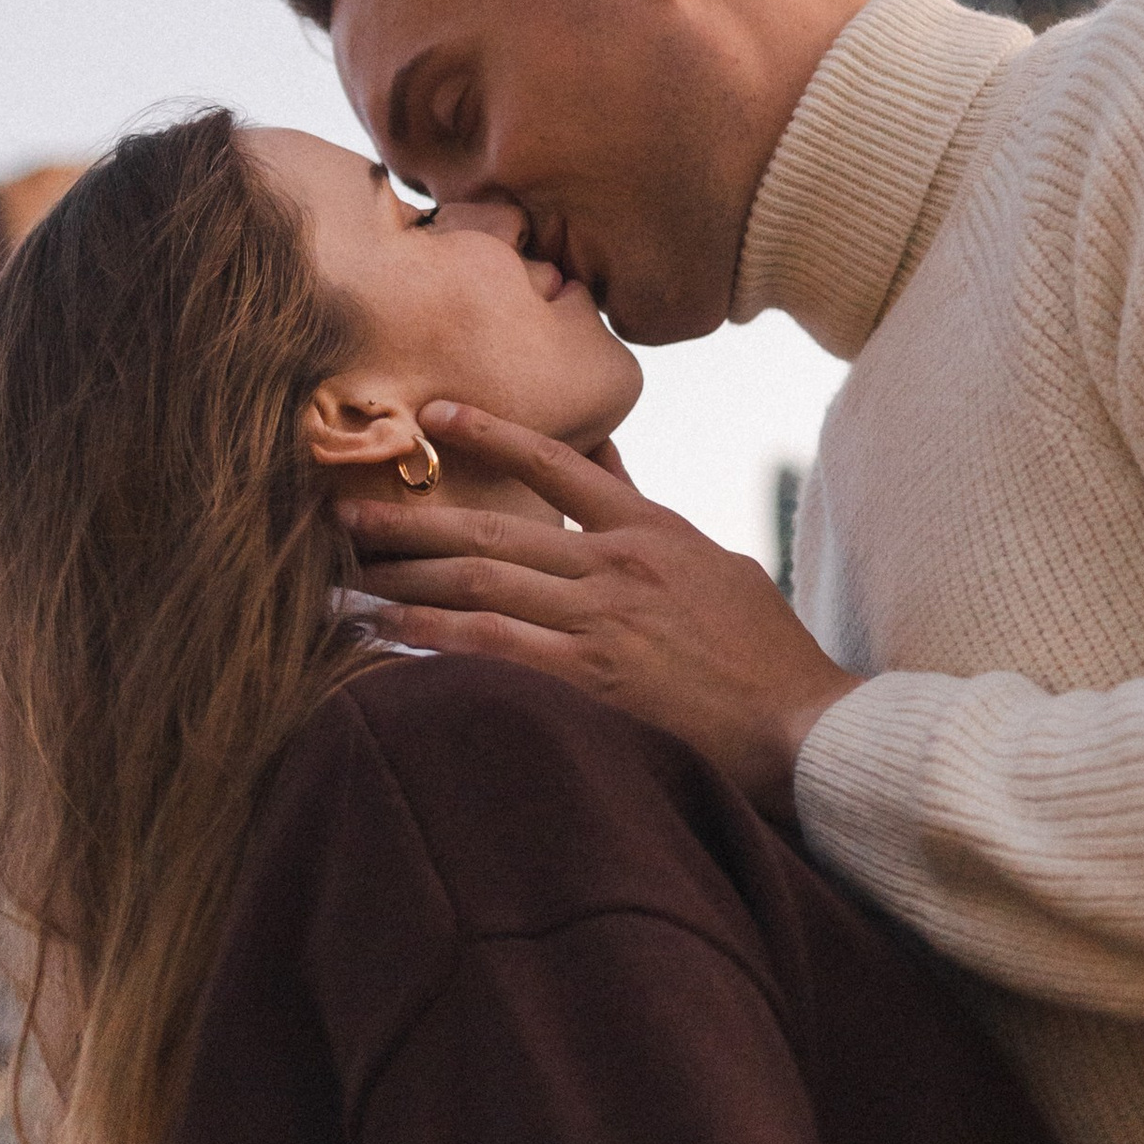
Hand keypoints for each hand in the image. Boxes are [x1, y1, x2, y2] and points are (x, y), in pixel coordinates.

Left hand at [342, 405, 862, 817]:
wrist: (804, 728)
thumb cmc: (767, 657)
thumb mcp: (715, 563)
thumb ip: (651, 512)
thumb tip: (605, 459)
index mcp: (650, 531)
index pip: (560, 465)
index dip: (492, 434)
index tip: (433, 415)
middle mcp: (616, 566)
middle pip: (493, 530)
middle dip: (410, 521)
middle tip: (341, 513)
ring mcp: (601, 623)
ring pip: (479, 585)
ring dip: (401, 581)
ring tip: (338, 580)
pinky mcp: (591, 682)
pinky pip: (493, 650)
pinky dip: (430, 640)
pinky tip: (383, 638)